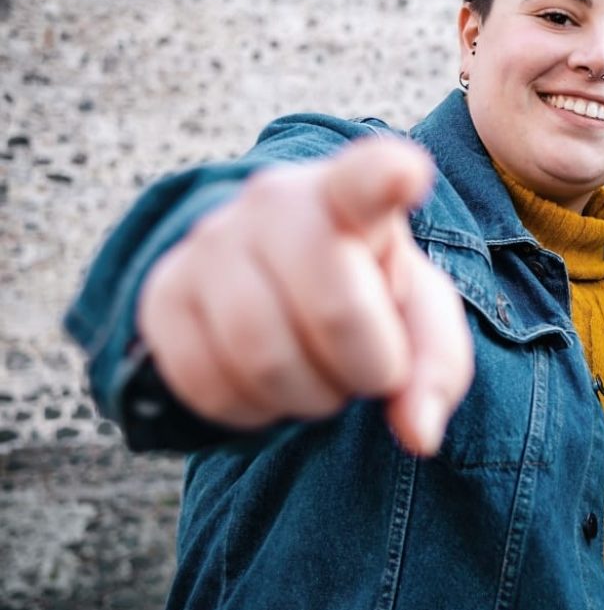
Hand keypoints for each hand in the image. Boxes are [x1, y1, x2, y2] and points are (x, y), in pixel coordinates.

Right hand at [137, 137, 473, 454]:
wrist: (278, 280)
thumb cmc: (368, 293)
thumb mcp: (420, 318)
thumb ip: (435, 369)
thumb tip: (419, 435)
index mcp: (352, 194)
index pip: (365, 180)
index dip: (386, 178)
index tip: (408, 174)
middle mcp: (275, 203)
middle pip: (335, 310)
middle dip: (368, 367)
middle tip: (372, 367)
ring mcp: (210, 244)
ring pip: (263, 358)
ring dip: (310, 395)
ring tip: (323, 373)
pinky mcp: (162, 294)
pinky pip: (207, 385)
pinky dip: (253, 410)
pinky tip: (272, 383)